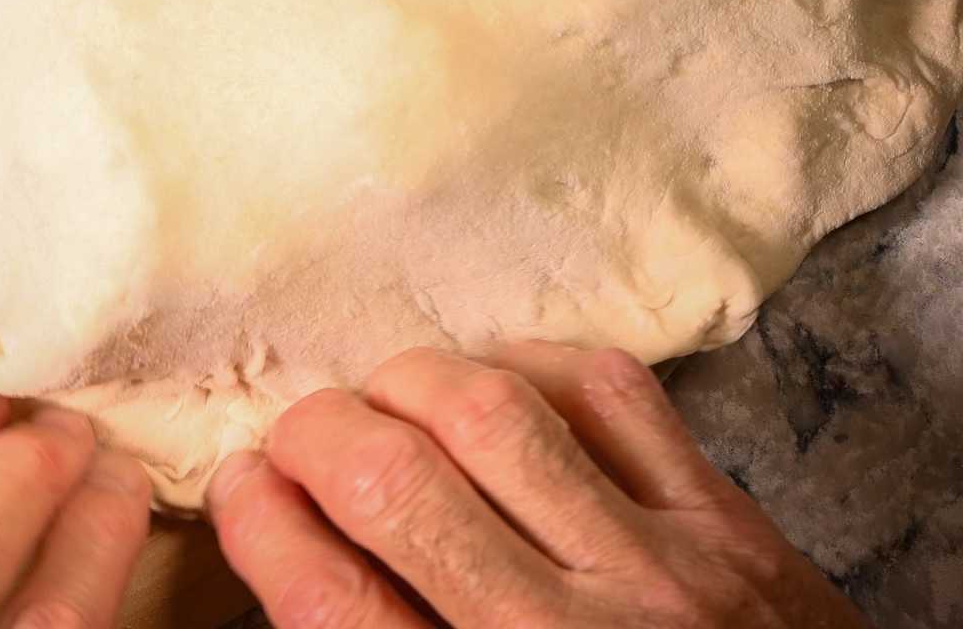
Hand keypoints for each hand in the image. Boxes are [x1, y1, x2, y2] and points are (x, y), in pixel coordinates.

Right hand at [208, 344, 871, 627]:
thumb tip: (299, 550)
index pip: (337, 606)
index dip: (261, 527)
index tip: (239, 485)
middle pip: (403, 487)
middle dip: (318, 436)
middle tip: (298, 434)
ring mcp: (665, 568)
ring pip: (499, 412)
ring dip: (411, 384)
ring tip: (386, 398)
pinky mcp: (729, 518)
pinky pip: (610, 388)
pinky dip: (531, 364)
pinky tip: (499, 382)